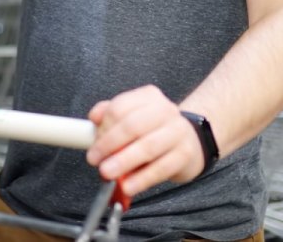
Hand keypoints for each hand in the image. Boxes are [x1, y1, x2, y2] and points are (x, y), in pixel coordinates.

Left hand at [85, 85, 204, 196]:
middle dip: (110, 145)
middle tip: (96, 160)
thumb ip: (110, 115)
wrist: (189, 142)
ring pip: (147, 147)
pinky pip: (161, 168)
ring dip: (124, 162)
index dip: (103, 128)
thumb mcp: (133, 116)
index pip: (120, 108)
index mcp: (148, 97)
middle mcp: (165, 110)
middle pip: (133, 126)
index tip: (93, 145)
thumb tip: (94, 118)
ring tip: (108, 173)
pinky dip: (142, 179)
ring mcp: (177, 131)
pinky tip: (128, 186)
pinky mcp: (185, 154)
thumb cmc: (154, 130)